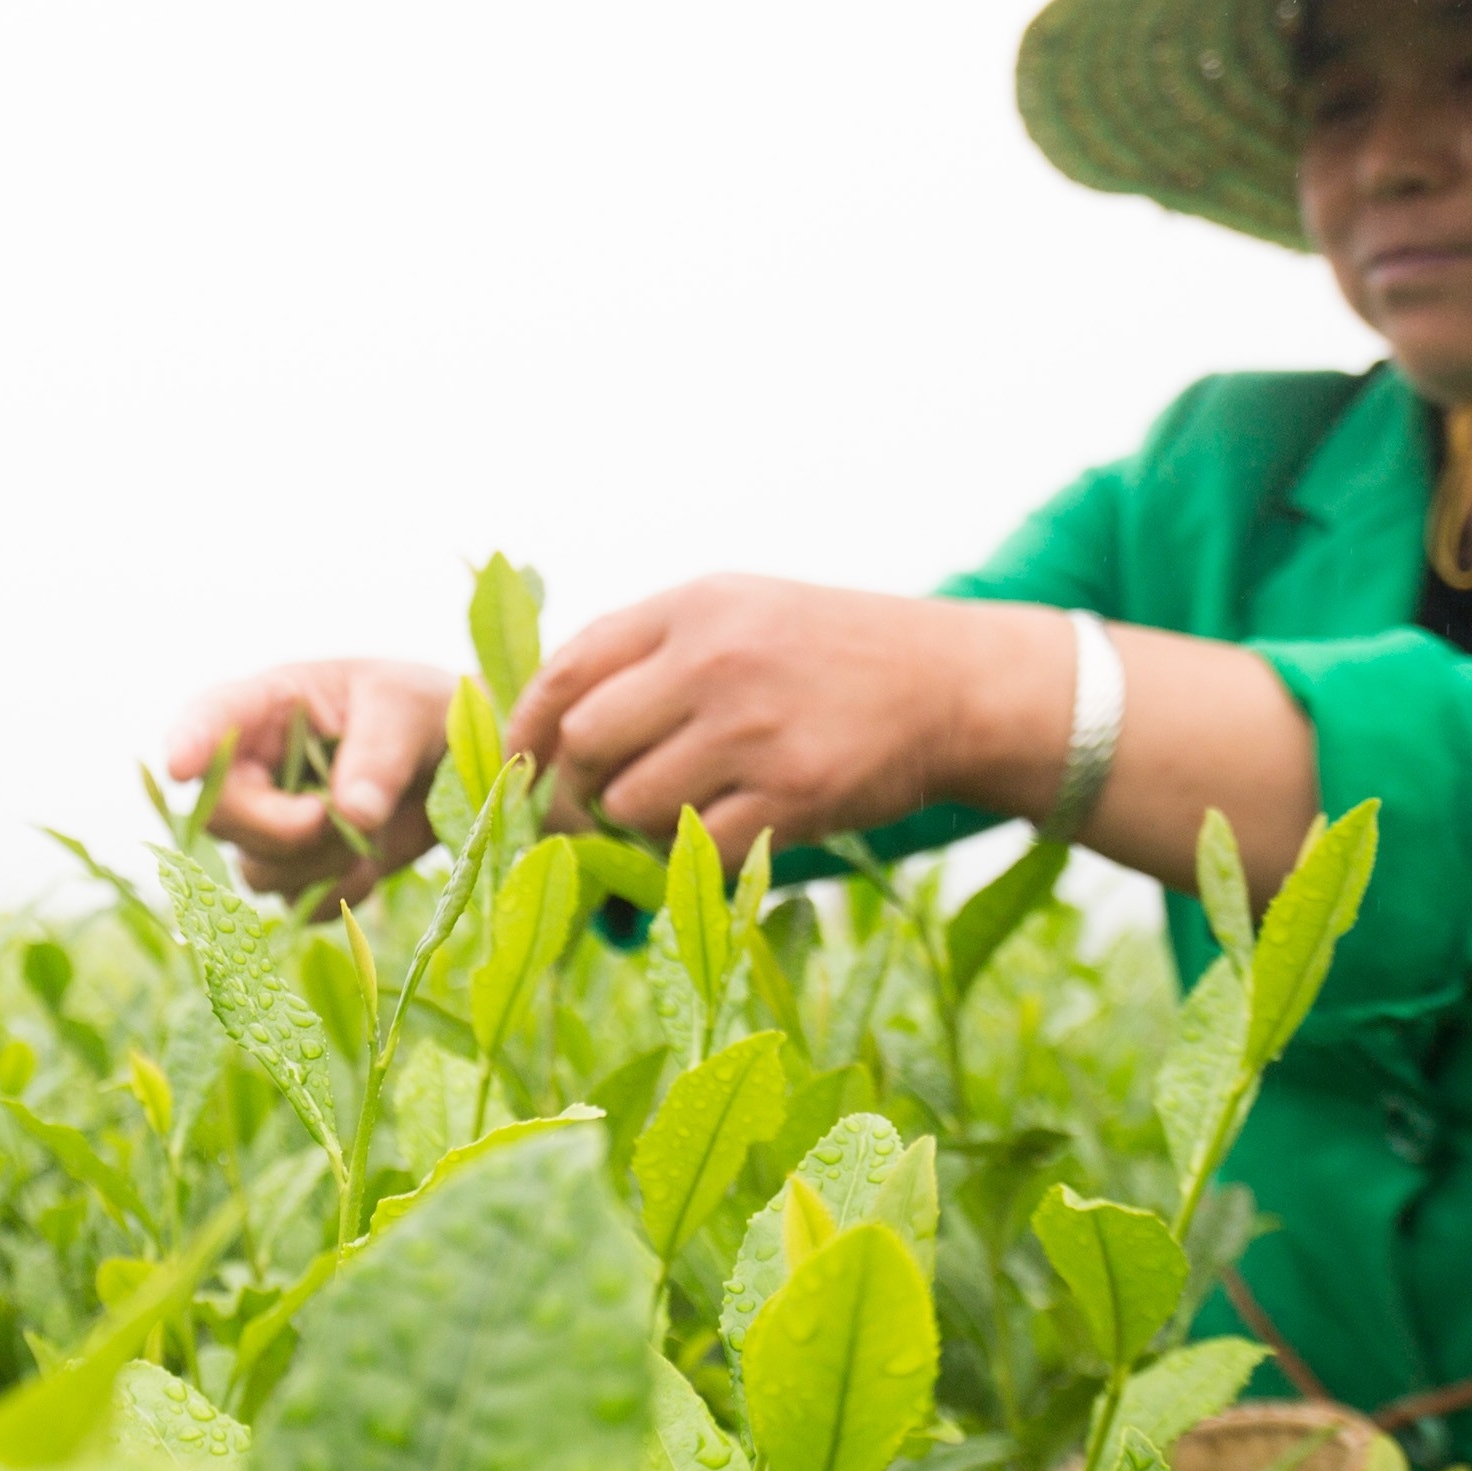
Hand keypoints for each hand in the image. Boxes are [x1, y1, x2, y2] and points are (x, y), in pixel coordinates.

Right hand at [158, 656, 459, 901]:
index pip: (211, 719)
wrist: (451, 762)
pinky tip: (372, 860)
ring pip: (257, 866)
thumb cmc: (421, 710)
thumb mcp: (409, 708)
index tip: (180, 768)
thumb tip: (352, 811)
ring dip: (317, 863)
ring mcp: (273, 823)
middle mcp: (258, 767)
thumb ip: (379, 753)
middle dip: (274, 828)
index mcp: (270, 706)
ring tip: (372, 833)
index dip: (189, 743)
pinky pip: (297, 902)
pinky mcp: (301, 869)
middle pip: (221, 813)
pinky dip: (339, 890)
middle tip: (328, 818)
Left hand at [502, 576, 1043, 861]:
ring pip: (630, 804)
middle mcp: (715, 661)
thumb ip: (652, 650)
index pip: (568, 670)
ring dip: (631, 829)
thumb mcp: (742, 612)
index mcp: (693, 609)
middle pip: (587, 743)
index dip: (526, 730)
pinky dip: (686, 861)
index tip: (518, 767)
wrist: (952, 684)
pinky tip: (709, 845)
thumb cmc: (832, 654)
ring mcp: (753, 730)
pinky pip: (694, 849)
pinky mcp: (792, 794)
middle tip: (581, 818)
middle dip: (571, 790)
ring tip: (664, 822)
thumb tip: (549, 723)